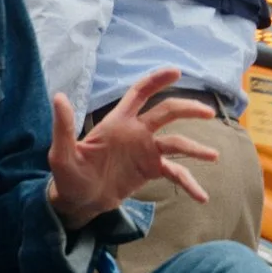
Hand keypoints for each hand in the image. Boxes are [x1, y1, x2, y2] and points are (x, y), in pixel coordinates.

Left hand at [45, 68, 219, 225]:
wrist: (79, 201)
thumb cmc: (68, 175)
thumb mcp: (62, 153)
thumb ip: (64, 127)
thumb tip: (58, 97)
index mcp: (117, 122)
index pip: (139, 93)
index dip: (156, 80)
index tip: (176, 71)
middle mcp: (136, 132)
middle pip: (167, 112)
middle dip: (188, 108)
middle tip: (208, 112)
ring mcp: (146, 151)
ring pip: (177, 143)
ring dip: (196, 148)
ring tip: (213, 155)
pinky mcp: (151, 171)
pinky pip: (175, 173)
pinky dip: (189, 183)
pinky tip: (201, 196)